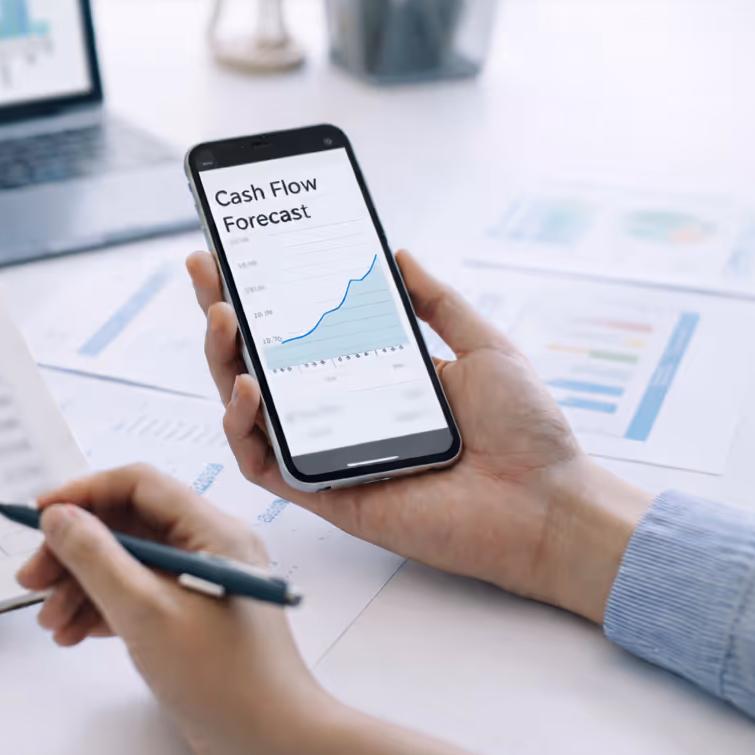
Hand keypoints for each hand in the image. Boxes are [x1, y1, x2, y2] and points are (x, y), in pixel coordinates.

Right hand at [15, 464, 339, 754]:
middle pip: (127, 526)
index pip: (138, 485)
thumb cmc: (225, 681)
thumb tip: (59, 518)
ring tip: (51, 621)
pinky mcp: (192, 619)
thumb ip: (96, 558)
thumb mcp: (146, 612)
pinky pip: (138, 596)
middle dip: (75, 550)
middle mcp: (209, 549)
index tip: (40, 516)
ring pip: (128, 564)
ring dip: (82, 585)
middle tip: (33, 579)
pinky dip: (103, 608)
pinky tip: (75, 633)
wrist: (271, 747)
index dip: (84, 494)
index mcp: (212, 532)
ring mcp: (201, 585)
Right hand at [186, 248, 652, 622]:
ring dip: (221, 362)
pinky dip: (241, 427)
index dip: (261, 293)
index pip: (299, 330)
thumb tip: (397, 254)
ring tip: (222, 317)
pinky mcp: (324, 494)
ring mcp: (326, 453)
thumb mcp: (484, 346)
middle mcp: (338, 413)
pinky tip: (248, 388)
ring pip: (246, 408)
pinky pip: (262, 463)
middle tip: (205, 270)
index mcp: (369, 377)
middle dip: (221, 313)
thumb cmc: (526, 434)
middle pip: (257, 361)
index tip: (234, 250)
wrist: (548, 504)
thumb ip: (436, 302)